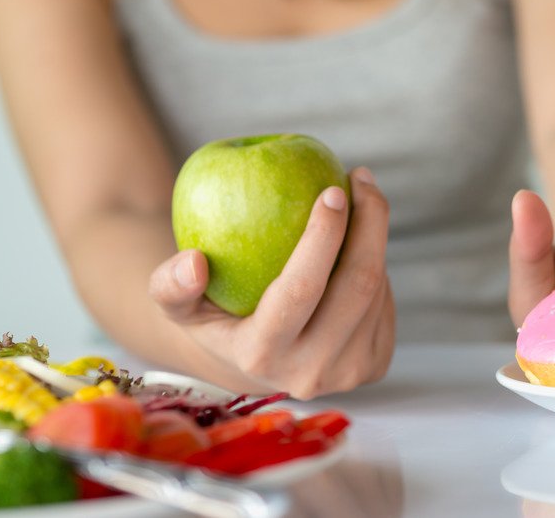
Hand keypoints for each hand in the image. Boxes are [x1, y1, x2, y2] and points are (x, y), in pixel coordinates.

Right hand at [149, 167, 394, 398]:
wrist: (255, 362)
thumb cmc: (214, 315)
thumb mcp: (179, 305)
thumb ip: (169, 285)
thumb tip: (193, 262)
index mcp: (260, 356)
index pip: (301, 289)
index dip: (323, 236)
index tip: (333, 190)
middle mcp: (309, 373)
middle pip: (357, 286)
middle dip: (370, 223)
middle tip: (361, 179)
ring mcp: (348, 374)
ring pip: (377, 291)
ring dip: (375, 238)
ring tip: (362, 199)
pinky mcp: (375, 366)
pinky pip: (385, 303)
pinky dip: (377, 264)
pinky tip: (362, 239)